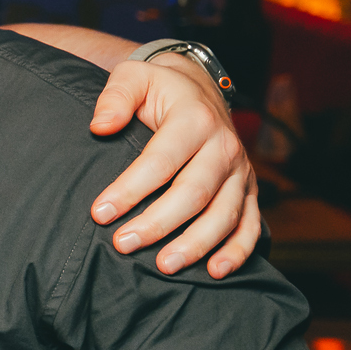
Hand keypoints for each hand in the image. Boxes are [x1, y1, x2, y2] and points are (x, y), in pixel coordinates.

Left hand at [86, 57, 258, 278]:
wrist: (199, 87)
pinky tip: (215, 272)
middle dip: (158, 223)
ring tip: (164, 266)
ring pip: (223, 215)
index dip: (130, 189)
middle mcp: (224, 146)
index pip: (160, 161)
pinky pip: (250, 224)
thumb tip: (100, 126)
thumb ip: (115, 98)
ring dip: (195, 244)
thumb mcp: (133, 77)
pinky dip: (237, 251)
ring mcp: (240, 171)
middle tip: (123, 244)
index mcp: (194, 119)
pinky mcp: (249, 189)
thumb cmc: (159, 88)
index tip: (100, 212)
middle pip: (193, 193)